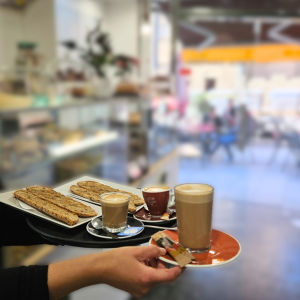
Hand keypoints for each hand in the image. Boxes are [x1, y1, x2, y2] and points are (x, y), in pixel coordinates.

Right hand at [48, 245, 183, 299]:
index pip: (169, 276)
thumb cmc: (116, 259)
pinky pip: (147, 279)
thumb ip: (153, 251)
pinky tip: (143, 259)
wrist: (100, 269)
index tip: (183, 262)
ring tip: (149, 253)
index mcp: (146, 278)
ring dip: (155, 265)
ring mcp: (139, 290)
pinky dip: (148, 269)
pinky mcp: (134, 288)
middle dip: (163, 262)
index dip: (179, 269)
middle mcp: (144, 287)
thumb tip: (163, 251)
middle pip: (161, 275)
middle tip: (162, 250)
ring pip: (154, 276)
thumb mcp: (137, 251)